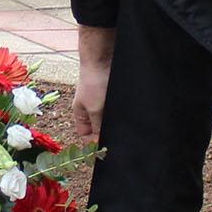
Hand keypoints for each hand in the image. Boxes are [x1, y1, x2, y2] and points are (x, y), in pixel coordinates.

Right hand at [73, 25, 115, 143]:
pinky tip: (129, 120)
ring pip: (111, 122)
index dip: (93, 146)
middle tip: (119, 144)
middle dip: (107, 137)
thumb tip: (101, 146)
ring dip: (117, 126)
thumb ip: (98, 128)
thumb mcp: (95, 109)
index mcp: (81, 116)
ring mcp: (104, 103)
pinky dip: (123, 116)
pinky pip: (118, 111)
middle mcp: (92, 111)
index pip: (86, 137)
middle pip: (99, 131)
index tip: (105, 153)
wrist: (103, 57)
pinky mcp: (115, 97)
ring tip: (126, 133)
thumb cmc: (93, 83)